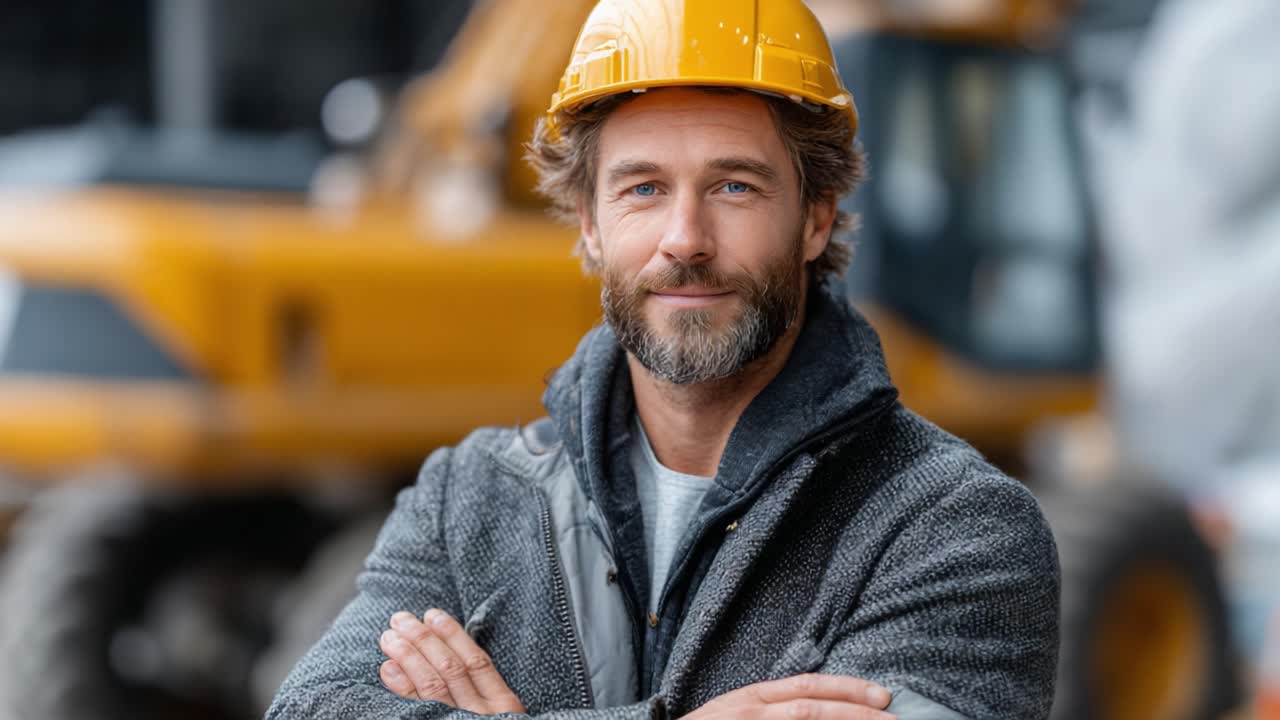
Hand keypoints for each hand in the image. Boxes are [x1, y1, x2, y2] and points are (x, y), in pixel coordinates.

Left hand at [378, 608, 525, 713]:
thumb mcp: (502, 716)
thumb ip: (483, 689)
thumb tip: (450, 651)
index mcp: (504, 704)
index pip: (477, 661)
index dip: (453, 635)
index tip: (432, 614)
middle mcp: (483, 715)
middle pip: (451, 669)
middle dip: (423, 639)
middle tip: (400, 619)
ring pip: (433, 685)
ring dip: (408, 656)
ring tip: (389, 637)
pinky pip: (418, 708)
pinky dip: (402, 686)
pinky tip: (388, 670)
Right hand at [681, 674, 895, 719]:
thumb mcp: (736, 711)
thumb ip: (772, 707)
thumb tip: (818, 706)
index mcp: (754, 697)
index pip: (809, 685)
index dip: (847, 688)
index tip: (881, 695)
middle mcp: (753, 711)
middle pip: (813, 707)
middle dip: (857, 711)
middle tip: (894, 716)